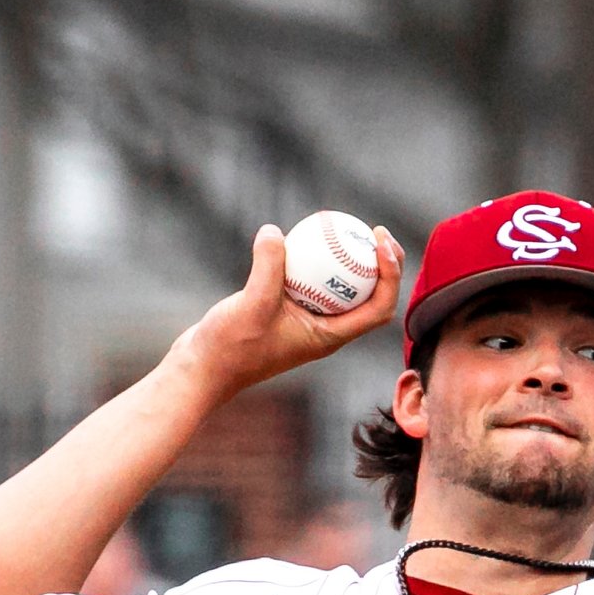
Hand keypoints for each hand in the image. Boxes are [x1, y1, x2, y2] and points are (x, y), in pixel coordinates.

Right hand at [173, 224, 405, 399]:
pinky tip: (300, 234)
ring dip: (349, 260)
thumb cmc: (230, 347)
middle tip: (375, 230)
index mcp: (331, 336)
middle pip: (369, 296)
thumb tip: (275, 231)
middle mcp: (325, 330)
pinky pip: (308, 280)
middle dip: (381, 264)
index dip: (390, 276)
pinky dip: (311, 260)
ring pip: (339, 287)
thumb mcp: (251, 304)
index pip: (378, 309)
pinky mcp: (286, 310)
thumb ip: (268, 268)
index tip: (381, 243)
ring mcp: (306, 320)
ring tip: (346, 227)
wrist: (202, 367)